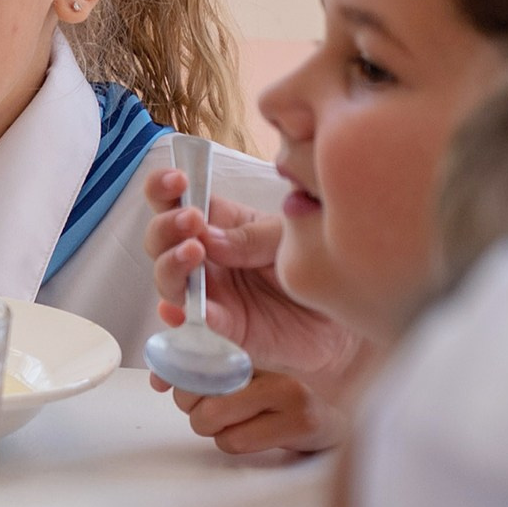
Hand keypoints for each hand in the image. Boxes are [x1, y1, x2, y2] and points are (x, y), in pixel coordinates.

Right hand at [142, 169, 365, 380]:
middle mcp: (206, 258)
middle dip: (166, 226)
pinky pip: (191, 320)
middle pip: (161, 239)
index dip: (164, 188)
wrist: (346, 318)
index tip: (176, 180)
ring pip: (166, 277)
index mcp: (221, 225)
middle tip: (190, 221)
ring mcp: (209, 292)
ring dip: (170, 263)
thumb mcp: (290, 239)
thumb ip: (251, 237)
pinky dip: (181, 312)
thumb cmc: (319, 266)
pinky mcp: (220, 326)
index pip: (177, 202)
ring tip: (194, 252)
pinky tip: (184, 307)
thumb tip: (207, 239)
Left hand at [167, 369, 350, 456]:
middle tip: (214, 416)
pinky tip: (256, 436)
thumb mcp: (241, 383)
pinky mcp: (302, 423)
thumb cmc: (275, 407)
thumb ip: (203, 376)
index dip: (181, 382)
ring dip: (218, 433)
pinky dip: (235, 444)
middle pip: (202, 397)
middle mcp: (275, 374)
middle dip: (198, 414)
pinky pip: (237, 441)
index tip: (184, 394)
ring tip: (240, 426)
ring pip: (214, 421)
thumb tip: (157, 378)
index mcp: (255, 359)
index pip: (200, 362)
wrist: (330, 427)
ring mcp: (293, 397)